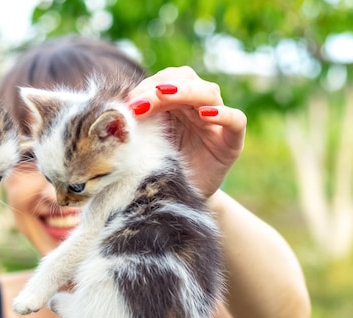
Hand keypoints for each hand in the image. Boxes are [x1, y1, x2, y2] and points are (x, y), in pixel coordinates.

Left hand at [127, 66, 245, 196]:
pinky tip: (205, 114)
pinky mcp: (231, 141)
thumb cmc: (159, 169)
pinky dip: (222, 114)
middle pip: (186, 80)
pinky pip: (235, 120)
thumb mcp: (145, 143)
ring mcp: (216, 122)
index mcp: (176, 104)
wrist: (176, 201)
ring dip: (184, 91)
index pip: (166, 80)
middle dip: (161, 87)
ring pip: (208, 92)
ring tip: (164, 94)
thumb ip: (137, 124)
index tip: (128, 102)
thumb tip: (116, 109)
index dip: (147, 86)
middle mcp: (197, 107)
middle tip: (140, 102)